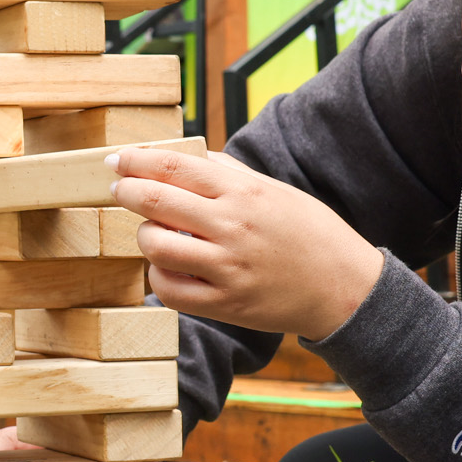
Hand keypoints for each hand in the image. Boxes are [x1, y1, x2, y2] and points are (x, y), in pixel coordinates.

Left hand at [111, 146, 384, 339]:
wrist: (344, 287)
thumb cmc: (309, 233)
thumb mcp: (274, 190)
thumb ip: (230, 173)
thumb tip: (186, 156)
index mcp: (244, 192)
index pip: (176, 167)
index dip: (137, 160)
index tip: (117, 158)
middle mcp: (233, 226)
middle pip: (157, 201)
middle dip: (127, 191)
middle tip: (118, 188)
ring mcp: (228, 267)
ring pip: (156, 246)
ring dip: (144, 236)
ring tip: (153, 233)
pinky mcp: (225, 304)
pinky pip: (169, 290)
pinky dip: (158, 277)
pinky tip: (167, 268)